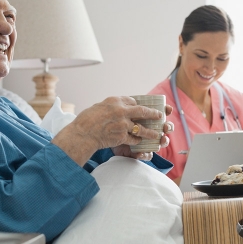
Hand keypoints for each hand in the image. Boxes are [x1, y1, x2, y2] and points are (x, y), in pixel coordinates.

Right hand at [52, 96, 172, 165]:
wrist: (82, 134)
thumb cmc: (86, 120)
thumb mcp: (99, 106)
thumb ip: (111, 107)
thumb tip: (117, 108)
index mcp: (115, 101)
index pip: (132, 100)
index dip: (138, 104)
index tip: (142, 107)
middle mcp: (121, 111)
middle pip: (142, 111)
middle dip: (153, 114)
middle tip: (160, 115)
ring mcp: (123, 124)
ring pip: (142, 128)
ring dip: (151, 132)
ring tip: (158, 134)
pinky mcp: (122, 136)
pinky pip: (134, 139)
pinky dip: (138, 141)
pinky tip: (140, 142)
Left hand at [111, 105, 173, 159]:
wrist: (103, 134)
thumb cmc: (112, 120)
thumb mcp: (120, 112)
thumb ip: (128, 107)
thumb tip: (134, 102)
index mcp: (146, 118)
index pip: (159, 113)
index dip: (166, 111)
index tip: (168, 109)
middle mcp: (149, 129)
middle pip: (164, 127)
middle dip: (168, 127)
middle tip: (166, 127)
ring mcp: (146, 141)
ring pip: (160, 142)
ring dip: (164, 141)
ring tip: (162, 140)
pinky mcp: (139, 152)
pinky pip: (147, 155)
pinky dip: (145, 154)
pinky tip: (141, 152)